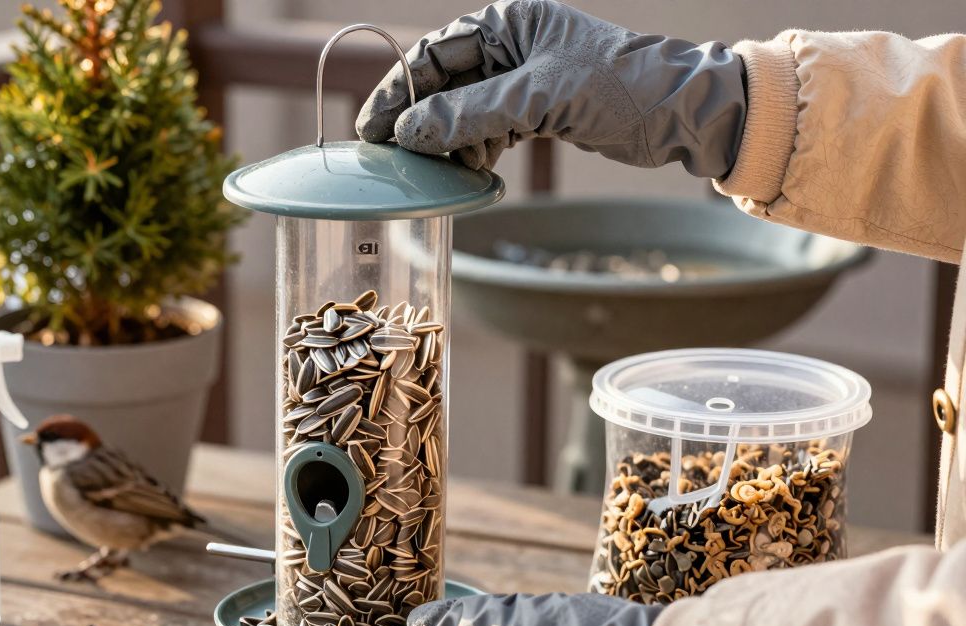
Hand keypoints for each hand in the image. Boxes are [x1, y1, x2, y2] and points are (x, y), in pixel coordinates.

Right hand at [356, 0, 744, 175]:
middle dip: (419, 122)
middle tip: (389, 157)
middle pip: (444, 85)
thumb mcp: (538, 98)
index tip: (373, 128)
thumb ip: (470, 114)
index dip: (400, 90)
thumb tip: (409, 133)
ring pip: (464, 113)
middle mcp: (511, 46)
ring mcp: (522, 79)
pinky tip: (466, 176)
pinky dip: (474, 153)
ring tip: (432, 174)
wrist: (679, 111)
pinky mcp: (536, 111)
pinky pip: (488, 131)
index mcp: (508, 23)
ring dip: (447, 144)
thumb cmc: (618, 87)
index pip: (435, 53)